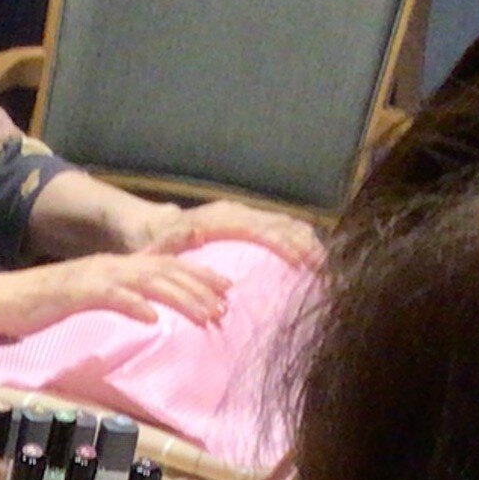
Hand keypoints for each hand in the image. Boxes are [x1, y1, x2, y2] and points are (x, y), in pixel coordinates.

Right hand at [0, 252, 229, 333]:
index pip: (165, 266)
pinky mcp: (75, 292)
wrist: (0, 300)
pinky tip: (153, 320)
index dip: (198, 276)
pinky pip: (111, 297)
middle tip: (226, 304)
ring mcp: (93, 277)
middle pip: (165, 271)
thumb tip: (146, 314)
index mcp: (114, 266)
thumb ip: (116, 300)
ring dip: (179, 297)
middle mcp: (110, 265)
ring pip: (147, 281)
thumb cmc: (41, 305)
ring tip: (204, 313)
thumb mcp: (87, 299)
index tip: (226, 290)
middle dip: (199, 286)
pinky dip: (134, 306)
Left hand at [137, 198, 326, 270]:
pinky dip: (299, 239)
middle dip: (305, 244)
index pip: (260, 228)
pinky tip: (313, 258)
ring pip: (286, 223)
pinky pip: (280, 226)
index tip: (300, 261)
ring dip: (307, 242)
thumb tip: (194, 233)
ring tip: (325, 265)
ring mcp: (245, 214)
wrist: (153, 225)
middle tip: (324, 268)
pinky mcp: (248, 221)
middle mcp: (238, 211)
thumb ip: (175, 239)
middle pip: (281, 223)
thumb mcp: (160, 243)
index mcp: (221, 218)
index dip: (283, 243)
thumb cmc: (156, 241)